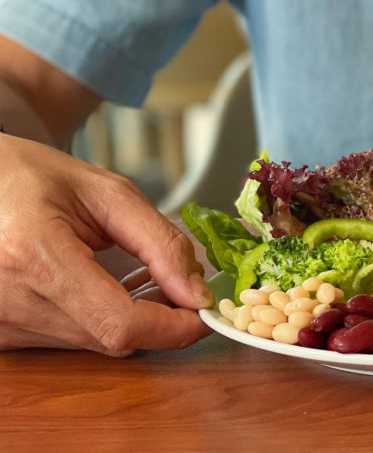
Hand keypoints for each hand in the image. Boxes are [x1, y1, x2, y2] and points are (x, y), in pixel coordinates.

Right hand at [0, 134, 212, 354]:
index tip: (205, 311)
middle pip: (110, 337)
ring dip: (129, 317)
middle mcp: (9, 300)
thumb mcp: (109, 193)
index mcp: (35, 255)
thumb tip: (197, 293)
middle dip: (158, 317)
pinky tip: (105, 284)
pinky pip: (68, 339)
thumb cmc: (37, 178)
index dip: (173, 327)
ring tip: (139, 273)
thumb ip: (160, 243)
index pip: (120, 323)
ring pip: (92, 342)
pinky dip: (99, 318)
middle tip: (179, 282)